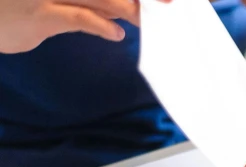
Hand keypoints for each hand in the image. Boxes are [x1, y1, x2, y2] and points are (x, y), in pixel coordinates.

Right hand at [0, 0, 171, 53]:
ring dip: (130, 9)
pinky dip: (102, 26)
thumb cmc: (26, 6)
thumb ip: (97, 2)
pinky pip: (78, 17)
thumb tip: (131, 10)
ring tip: (148, 21)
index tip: (168, 0)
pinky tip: (117, 35)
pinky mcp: (41, 13)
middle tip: (168, 5)